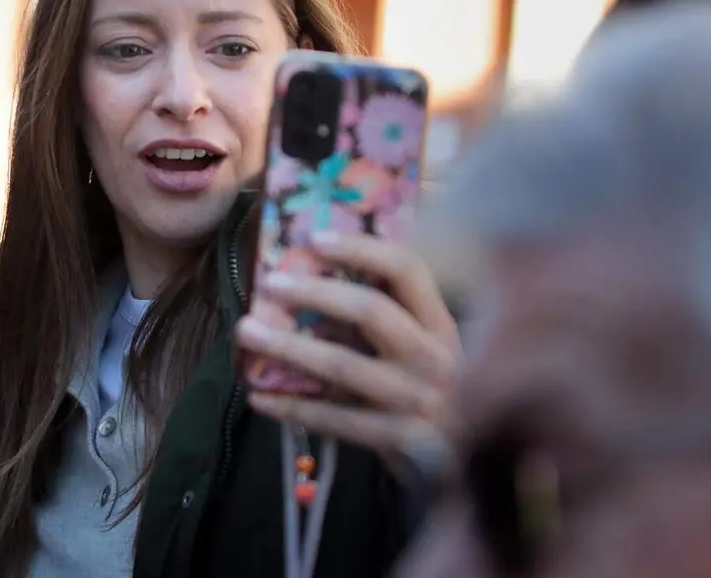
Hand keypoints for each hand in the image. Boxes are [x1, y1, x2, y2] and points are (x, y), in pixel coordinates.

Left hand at [236, 230, 461, 463]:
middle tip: (269, 284)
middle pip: (372, 310)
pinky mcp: (405, 441)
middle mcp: (436, 357)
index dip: (362, 249)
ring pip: (345, 366)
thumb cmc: (423, 396)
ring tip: (246, 331)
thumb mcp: (415, 352)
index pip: (407, 270)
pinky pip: (338, 420)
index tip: (315, 239)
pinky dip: (294, 407)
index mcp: (439, 324)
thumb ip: (375, 321)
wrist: (465, 472)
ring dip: (289, 347)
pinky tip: (259, 397)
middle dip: (315, 293)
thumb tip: (302, 286)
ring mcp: (422, 401)